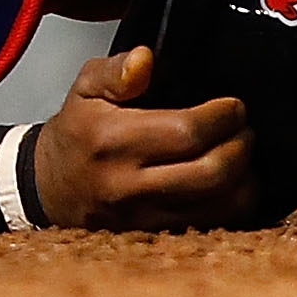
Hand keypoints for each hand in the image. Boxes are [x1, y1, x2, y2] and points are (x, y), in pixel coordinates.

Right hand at [32, 47, 253, 229]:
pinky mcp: (157, 236)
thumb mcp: (86, 88)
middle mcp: (130, 185)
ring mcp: (146, 217)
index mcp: (114, 141)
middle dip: (242, 145)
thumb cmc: (77, 134)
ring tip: (239, 153)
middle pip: (213, 172)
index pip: (188, 131)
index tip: (233, 106)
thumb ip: (117, 70)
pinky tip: (231, 182)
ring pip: (221, 206)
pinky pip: (214, 226)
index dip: (224, 116)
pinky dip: (234, 203)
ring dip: (246, 177)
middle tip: (243, 128)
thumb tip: (145, 60)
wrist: (49, 188)